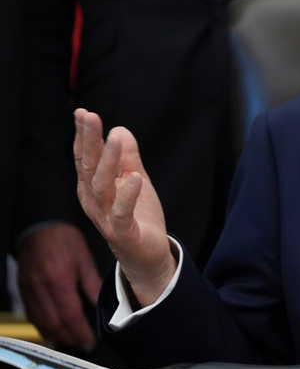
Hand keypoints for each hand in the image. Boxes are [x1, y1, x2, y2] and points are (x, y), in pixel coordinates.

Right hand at [16, 223, 100, 350]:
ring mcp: (30, 290)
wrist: (39, 226)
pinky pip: (33, 315)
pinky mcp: (24, 290)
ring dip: (57, 336)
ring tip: (72, 342)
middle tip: (84, 346)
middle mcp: (41, 288)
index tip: (91, 342)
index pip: (70, 314)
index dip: (81, 332)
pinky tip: (54, 331)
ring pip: (41, 322)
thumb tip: (100, 306)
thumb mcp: (84, 259)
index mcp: (59, 280)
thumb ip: (92, 284)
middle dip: (70, 339)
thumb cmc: (64, 239)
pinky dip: (44, 326)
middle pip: (54, 323)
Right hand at [74, 109, 176, 306]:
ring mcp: (105, 218)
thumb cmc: (139, 217)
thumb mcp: (136, 181)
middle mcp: (94, 201)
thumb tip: (120, 130)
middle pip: (88, 168)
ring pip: (102, 187)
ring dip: (108, 162)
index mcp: (93, 188)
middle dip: (88, 141)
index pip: (85, 159)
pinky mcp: (122, 233)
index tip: (83, 113)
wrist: (148, 255)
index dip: (83, 136)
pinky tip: (135, 177)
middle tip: (89, 117)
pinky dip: (128, 195)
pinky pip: (122, 213)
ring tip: (115, 139)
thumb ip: (129, 158)